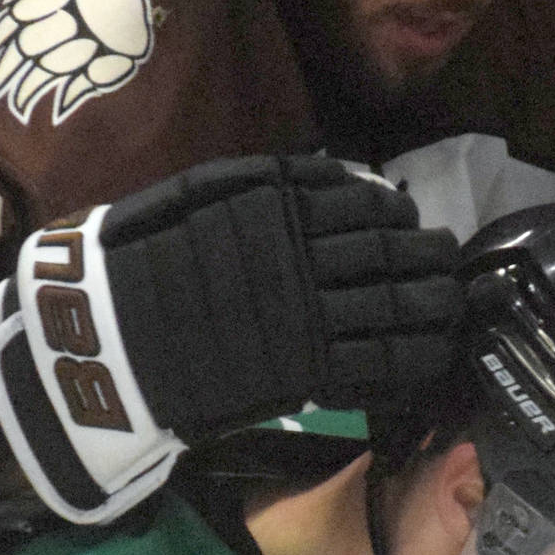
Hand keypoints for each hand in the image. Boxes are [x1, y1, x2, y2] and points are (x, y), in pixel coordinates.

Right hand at [0, 154, 464, 522]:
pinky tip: (429, 361)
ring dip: (436, 312)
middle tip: (449, 266)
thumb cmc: (143, 260)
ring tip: (451, 313)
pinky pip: (375, 369)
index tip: (413, 228)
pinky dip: (411, 365)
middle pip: (394, 260)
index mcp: (281, 213)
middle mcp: (305, 262)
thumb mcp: (201, 192)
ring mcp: (308, 321)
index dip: (402, 221)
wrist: (103, 340)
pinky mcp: (303, 377)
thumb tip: (352, 177)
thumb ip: (276, 180)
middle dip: (433, 264)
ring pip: (396, 313)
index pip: (369, 210)